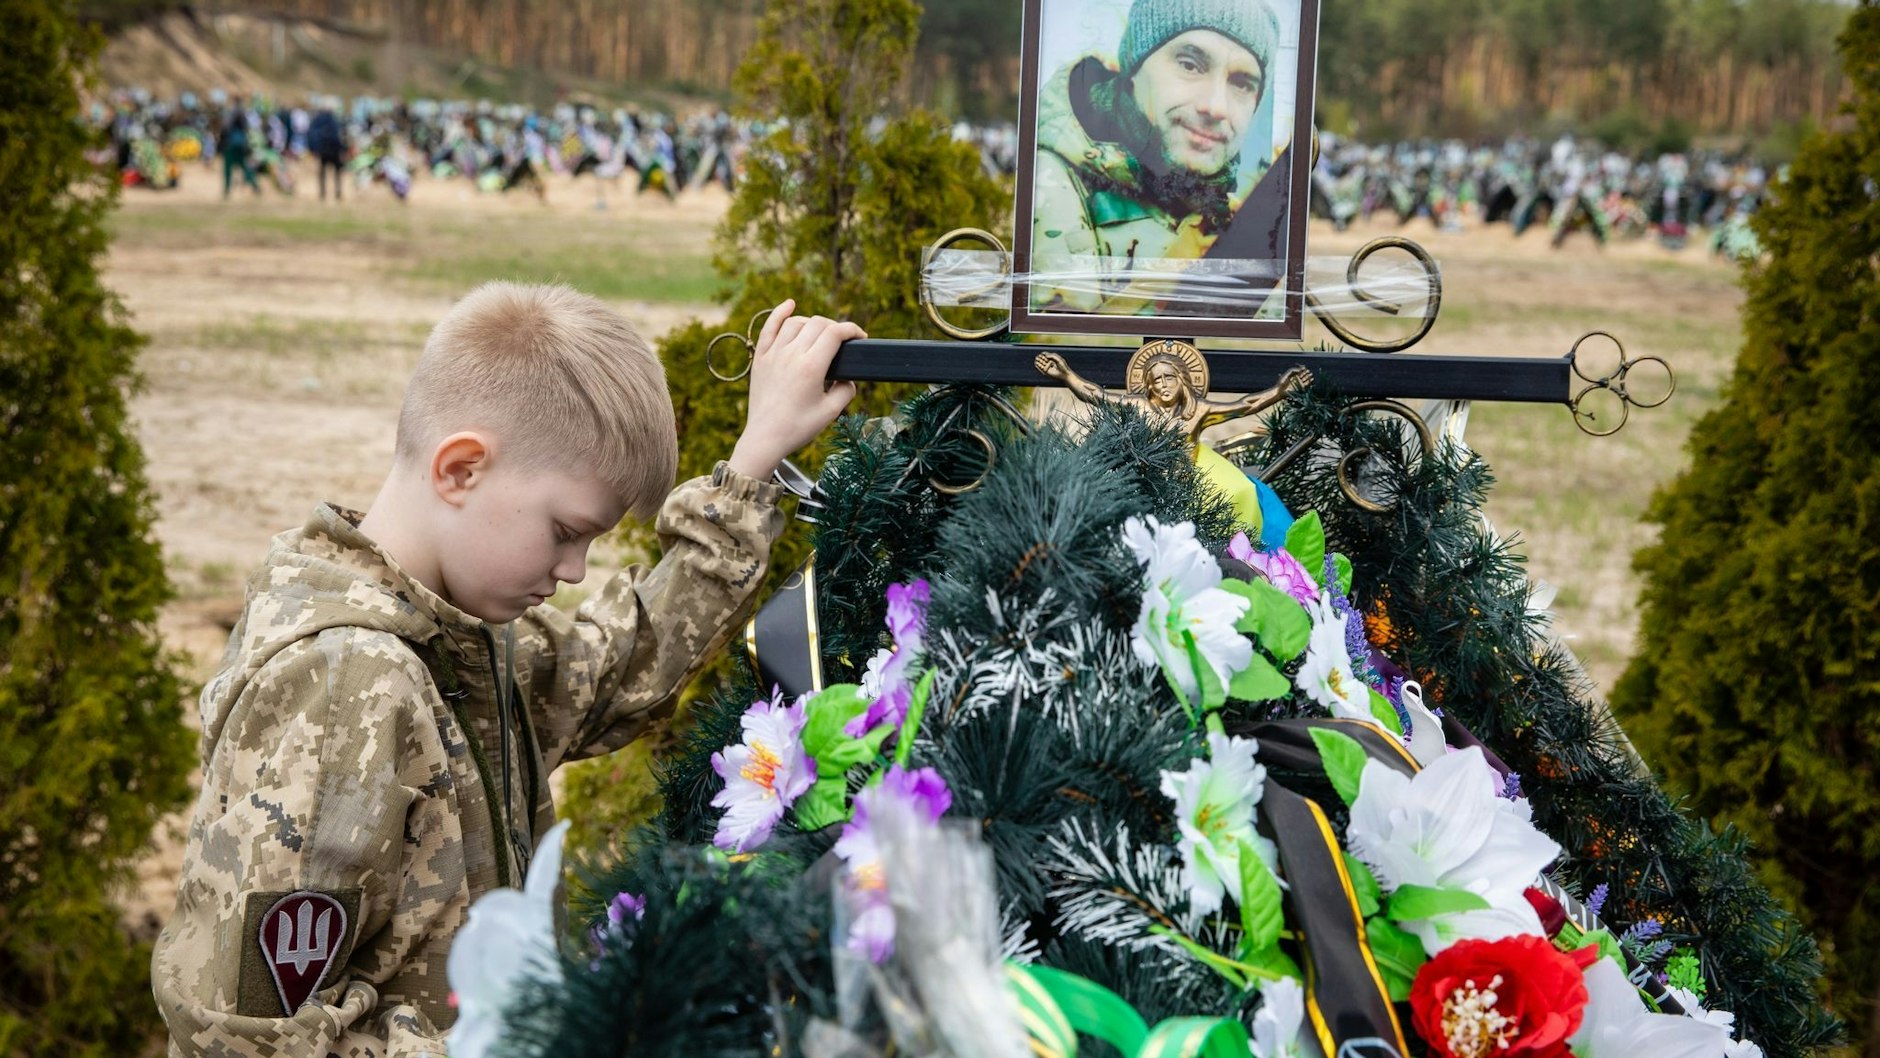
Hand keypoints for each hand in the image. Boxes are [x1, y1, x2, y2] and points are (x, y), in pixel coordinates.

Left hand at [727, 299, 863, 480]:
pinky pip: (769, 327)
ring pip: (796, 323)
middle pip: (818, 324)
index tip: (861, 337)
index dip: (852, 330)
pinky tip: (790, 304)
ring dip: (813, 323)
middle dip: (836, 327)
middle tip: (843, 341)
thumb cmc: (798, 428)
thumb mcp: (830, 412)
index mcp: (811, 367)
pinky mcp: (760, 358)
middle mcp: (791, 355)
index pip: (835, 333)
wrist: (765, 438)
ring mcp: (773, 354)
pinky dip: (780, 313)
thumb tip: (848, 377)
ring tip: (822, 334)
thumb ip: (846, 390)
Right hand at [1034, 352, 1068, 378]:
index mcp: (1053, 359)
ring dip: (1039, 361)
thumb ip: (1052, 356)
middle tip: (1038, 357)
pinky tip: (1036, 363)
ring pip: (1042, 363)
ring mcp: (1048, 367)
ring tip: (1036, 359)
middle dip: (1040, 357)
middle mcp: (1050, 363)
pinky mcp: (1047, 372)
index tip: (1042, 354)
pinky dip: (1038, 366)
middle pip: (1044, 359)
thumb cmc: (1063, 366)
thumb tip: (1045, 355)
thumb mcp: (1058, 359)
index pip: (1047, 355)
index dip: (1044, 354)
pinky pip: (1041, 368)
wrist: (1064, 374)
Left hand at [1277, 366, 1312, 394]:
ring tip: (1311, 374)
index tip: (1305, 368)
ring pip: (1304, 379)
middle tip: (1309, 371)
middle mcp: (1295, 380)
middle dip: (1306, 373)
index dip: (1302, 370)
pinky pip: (1305, 384)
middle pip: (1302, 375)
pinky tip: (1311, 379)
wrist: (1281, 390)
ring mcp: (1297, 384)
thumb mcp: (1287, 374)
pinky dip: (1308, 382)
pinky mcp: (1299, 388)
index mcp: (1292, 376)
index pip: (1299, 372)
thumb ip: (1293, 370)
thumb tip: (1300, 369)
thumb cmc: (1282, 381)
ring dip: (1308, 377)